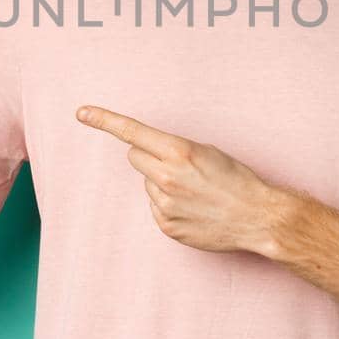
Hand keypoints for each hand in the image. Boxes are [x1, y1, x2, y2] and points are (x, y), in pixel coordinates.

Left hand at [75, 105, 284, 253]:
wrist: (256, 217)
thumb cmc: (237, 179)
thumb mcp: (208, 151)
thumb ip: (174, 150)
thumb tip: (149, 153)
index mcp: (179, 152)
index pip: (132, 132)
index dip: (104, 120)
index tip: (82, 112)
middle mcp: (167, 177)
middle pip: (134, 157)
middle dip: (149, 157)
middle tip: (177, 165)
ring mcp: (164, 204)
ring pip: (147, 183)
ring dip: (162, 183)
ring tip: (194, 191)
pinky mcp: (166, 225)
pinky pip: (155, 206)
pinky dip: (170, 205)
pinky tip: (193, 208)